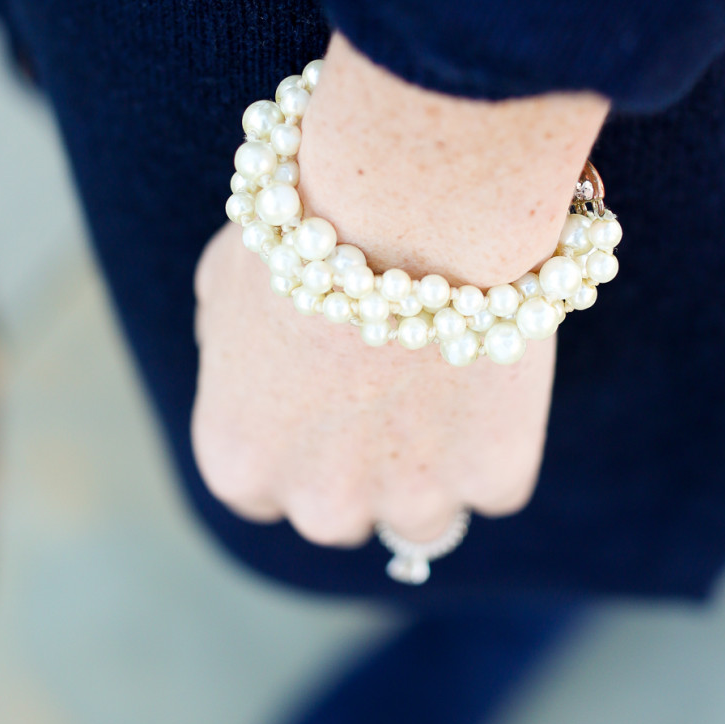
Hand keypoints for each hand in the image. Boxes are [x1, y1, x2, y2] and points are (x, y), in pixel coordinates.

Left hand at [192, 217, 557, 544]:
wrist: (409, 203)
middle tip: (390, 386)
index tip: (325, 404)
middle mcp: (314, 504)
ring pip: (424, 520)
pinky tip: (491, 370)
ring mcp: (408, 501)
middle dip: (363, 466)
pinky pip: (498, 482)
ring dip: (435, 468)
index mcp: (238, 461)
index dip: (295, 446)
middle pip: (340, 515)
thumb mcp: (225, 281)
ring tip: (445, 383)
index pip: (260, 492)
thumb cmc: (309, 225)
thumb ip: (223, 346)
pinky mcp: (490, 477)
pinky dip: (501, 437)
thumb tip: (236, 360)